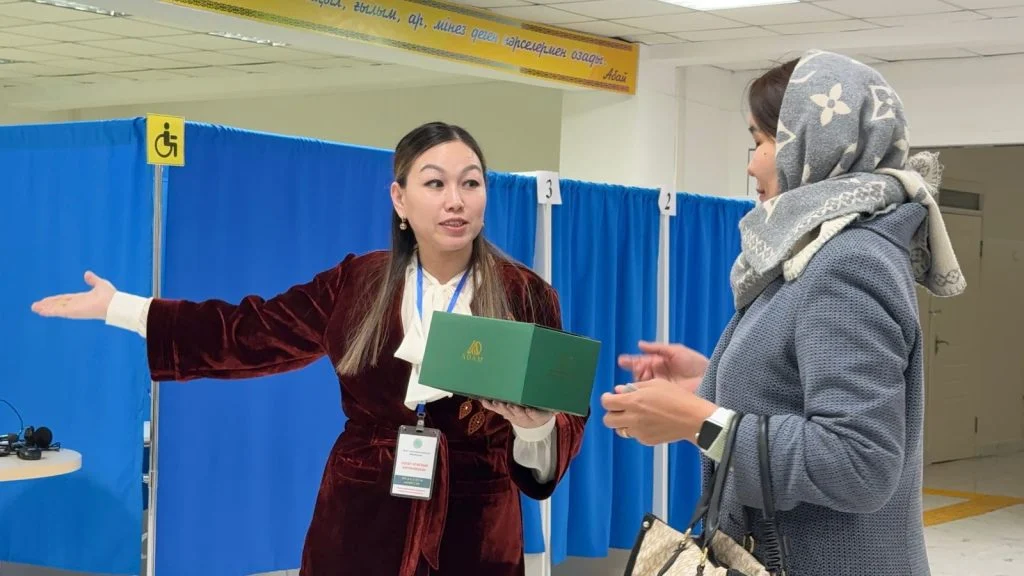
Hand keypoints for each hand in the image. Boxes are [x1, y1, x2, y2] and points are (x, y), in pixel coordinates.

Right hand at [31, 271, 115, 320]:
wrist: (114, 303)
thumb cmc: (110, 295)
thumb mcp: (99, 284)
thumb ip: (92, 279)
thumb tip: (87, 273)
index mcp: (81, 299)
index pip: (64, 299)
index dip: (54, 300)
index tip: (45, 300)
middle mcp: (76, 305)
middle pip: (58, 304)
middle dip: (47, 305)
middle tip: (35, 307)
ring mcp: (75, 309)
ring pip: (57, 308)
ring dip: (45, 308)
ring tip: (35, 309)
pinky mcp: (74, 312)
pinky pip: (60, 311)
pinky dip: (50, 311)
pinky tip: (42, 312)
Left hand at [480, 400, 552, 428]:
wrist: (534, 427)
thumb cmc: (543, 413)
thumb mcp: (550, 412)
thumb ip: (554, 408)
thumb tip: (560, 406)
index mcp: (537, 417)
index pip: (535, 415)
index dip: (531, 413)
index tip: (529, 410)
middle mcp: (524, 417)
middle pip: (519, 414)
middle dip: (514, 410)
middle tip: (510, 405)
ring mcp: (513, 416)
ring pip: (507, 412)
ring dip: (501, 407)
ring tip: (496, 402)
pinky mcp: (506, 412)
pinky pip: (497, 409)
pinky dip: (490, 405)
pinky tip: (484, 400)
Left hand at [600, 379, 716, 445]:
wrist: (693, 419)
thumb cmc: (678, 398)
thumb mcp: (655, 384)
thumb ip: (634, 387)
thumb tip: (619, 390)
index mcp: (634, 401)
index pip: (607, 402)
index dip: (606, 398)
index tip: (610, 396)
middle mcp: (633, 418)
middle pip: (608, 420)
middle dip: (611, 413)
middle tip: (619, 408)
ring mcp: (639, 431)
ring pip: (619, 430)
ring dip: (622, 422)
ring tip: (634, 416)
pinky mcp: (646, 440)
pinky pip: (634, 435)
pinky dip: (637, 430)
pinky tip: (648, 422)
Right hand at [618, 341, 707, 393]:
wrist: (709, 379)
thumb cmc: (696, 363)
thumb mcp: (676, 351)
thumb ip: (657, 348)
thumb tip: (640, 344)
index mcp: (659, 363)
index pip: (641, 362)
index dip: (631, 362)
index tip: (622, 361)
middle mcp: (658, 375)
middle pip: (639, 375)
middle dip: (632, 374)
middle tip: (630, 373)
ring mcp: (660, 387)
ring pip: (642, 387)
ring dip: (635, 386)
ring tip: (630, 386)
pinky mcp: (664, 398)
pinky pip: (650, 397)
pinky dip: (643, 396)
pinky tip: (638, 395)